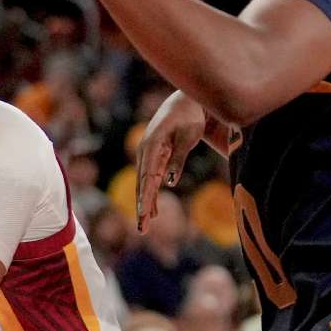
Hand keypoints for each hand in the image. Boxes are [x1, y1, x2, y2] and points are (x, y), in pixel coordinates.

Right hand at [136, 91, 205, 233]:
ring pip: (144, 184)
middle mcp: (145, 151)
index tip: (144, 214)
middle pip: (142, 183)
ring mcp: (148, 155)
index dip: (145, 196)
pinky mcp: (154, 158)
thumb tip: (169, 182)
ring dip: (145, 204)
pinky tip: (153, 212)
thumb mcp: (188, 137)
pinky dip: (151, 195)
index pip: (147, 175)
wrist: (185, 102)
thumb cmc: (189, 117)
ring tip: (144, 227)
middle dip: (142, 207)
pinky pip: (150, 180)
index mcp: (152, 145)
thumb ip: (178, 159)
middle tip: (142, 228)